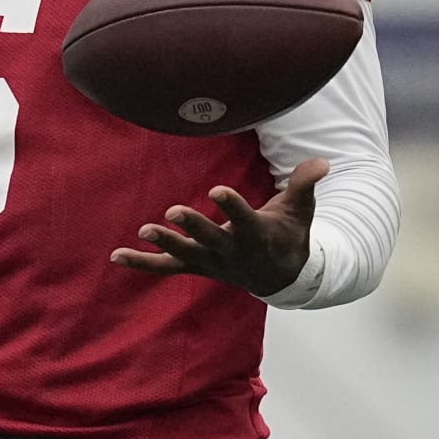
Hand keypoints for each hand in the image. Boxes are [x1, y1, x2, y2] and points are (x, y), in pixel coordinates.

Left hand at [110, 158, 328, 295]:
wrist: (280, 276)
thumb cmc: (288, 234)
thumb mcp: (300, 210)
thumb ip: (305, 184)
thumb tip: (322, 162)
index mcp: (256, 235)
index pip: (243, 219)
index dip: (230, 205)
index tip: (216, 190)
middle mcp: (231, 251)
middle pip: (210, 239)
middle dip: (193, 227)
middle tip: (173, 211)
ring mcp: (211, 262)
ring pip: (185, 255)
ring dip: (164, 243)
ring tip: (144, 230)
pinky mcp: (196, 266)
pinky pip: (165, 268)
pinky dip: (141, 263)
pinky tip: (116, 255)